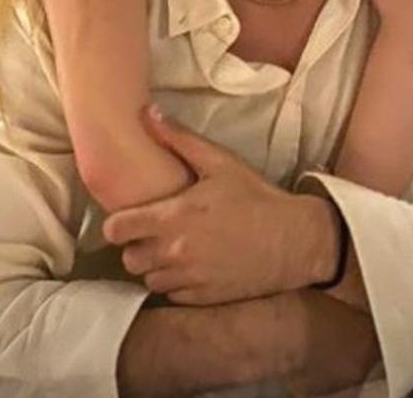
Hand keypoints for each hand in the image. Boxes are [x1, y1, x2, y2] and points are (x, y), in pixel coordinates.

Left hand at [102, 105, 333, 304]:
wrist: (296, 240)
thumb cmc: (256, 197)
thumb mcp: (219, 161)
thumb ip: (178, 138)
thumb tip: (147, 113)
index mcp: (174, 217)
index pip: (117, 230)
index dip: (117, 222)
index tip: (128, 216)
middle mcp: (176, 252)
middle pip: (129, 259)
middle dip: (135, 245)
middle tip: (152, 230)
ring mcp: (190, 279)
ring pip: (149, 279)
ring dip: (155, 266)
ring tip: (172, 247)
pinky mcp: (205, 298)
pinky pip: (172, 295)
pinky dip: (176, 283)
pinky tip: (191, 264)